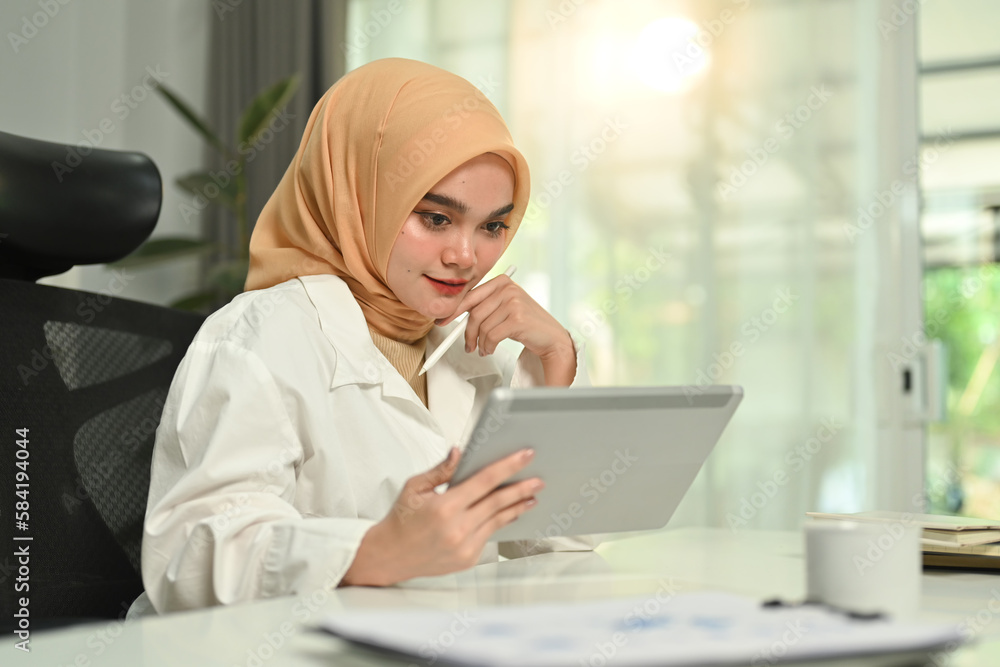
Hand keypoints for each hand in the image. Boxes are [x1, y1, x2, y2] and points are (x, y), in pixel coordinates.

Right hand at [340, 447, 542, 586]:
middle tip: (539, 479)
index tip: (526, 455)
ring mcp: (464, 547)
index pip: (485, 481)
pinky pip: (489, 535)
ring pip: (498, 520)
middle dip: (521, 488)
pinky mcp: (467, 559)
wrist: (389, 556)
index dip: (508, 466)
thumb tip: (460, 451)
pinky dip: (500, 522)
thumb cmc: (401, 519)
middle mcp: (457, 528)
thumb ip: (441, 470)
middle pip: (498, 502)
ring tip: (531, 496)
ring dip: (517, 507)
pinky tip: (510, 513)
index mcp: (444, 507)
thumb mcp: (414, 487)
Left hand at [437, 274, 576, 385]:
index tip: (442, 321)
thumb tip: (454, 314)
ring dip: (480, 343)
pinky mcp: (518, 319)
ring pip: (482, 327)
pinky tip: (491, 349)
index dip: (453, 310)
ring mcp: (514, 302)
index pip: (470, 296)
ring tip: (484, 348)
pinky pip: (491, 336)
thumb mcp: (504, 308)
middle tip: (468, 345)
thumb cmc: (526, 324)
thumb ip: (484, 306)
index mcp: (502, 281)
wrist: (551, 337)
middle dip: (467, 333)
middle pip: (474, 313)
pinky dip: (488, 346)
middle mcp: (508, 288)